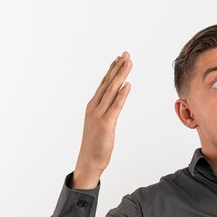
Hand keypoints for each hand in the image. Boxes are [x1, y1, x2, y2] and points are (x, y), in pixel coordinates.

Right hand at [76, 51, 132, 176]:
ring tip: (128, 63)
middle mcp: (94, 107)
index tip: (119, 58)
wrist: (88, 162)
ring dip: (120, 75)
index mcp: (93, 106)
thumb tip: (114, 104)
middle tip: (126, 54)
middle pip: (108, 83)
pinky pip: (115, 107)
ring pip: (111, 91)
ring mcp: (99, 115)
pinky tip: (127, 85)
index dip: (112, 70)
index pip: (104, 84)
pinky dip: (121, 95)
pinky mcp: (106, 124)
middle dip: (117, 68)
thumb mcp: (100, 124)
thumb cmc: (95, 145)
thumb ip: (106, 112)